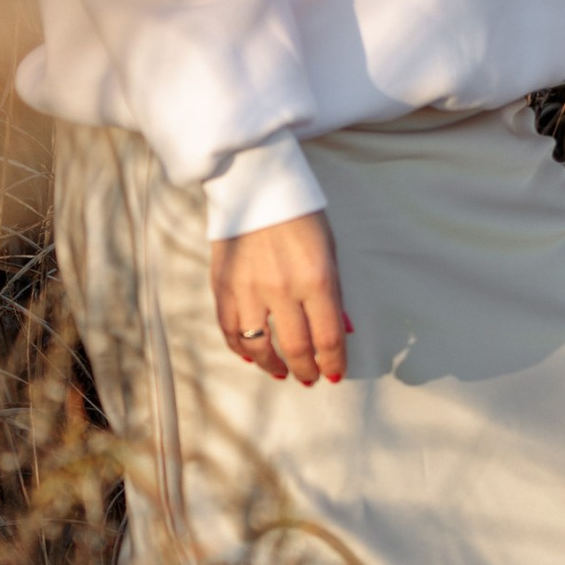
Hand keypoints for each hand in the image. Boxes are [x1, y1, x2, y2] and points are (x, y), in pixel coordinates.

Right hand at [210, 213, 351, 383]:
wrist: (255, 185)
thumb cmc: (300, 215)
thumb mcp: (329, 251)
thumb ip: (334, 294)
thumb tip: (341, 330)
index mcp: (317, 279)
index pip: (328, 338)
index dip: (333, 362)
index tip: (334, 372)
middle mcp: (282, 289)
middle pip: (296, 348)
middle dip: (306, 370)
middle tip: (311, 378)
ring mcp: (248, 289)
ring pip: (259, 346)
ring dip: (273, 366)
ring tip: (282, 373)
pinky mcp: (223, 286)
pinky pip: (230, 330)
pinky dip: (241, 349)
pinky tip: (252, 356)